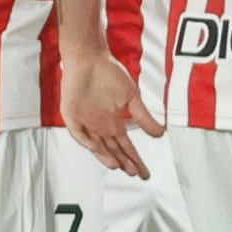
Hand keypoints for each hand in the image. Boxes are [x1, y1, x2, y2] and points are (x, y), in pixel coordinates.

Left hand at [61, 48, 161, 178]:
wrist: (89, 57)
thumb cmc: (109, 73)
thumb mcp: (132, 97)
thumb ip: (144, 117)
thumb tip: (160, 134)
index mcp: (114, 122)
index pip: (126, 146)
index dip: (135, 160)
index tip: (144, 173)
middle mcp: (100, 126)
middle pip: (113, 150)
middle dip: (124, 162)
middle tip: (134, 174)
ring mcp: (85, 122)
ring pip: (96, 145)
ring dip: (106, 156)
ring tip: (118, 165)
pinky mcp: (71, 115)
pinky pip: (78, 132)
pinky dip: (86, 140)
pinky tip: (96, 147)